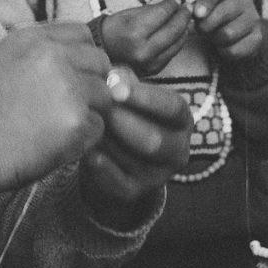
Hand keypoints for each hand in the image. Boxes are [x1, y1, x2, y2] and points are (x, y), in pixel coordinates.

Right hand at [0, 22, 111, 222]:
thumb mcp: (1, 62)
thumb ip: (40, 53)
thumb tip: (81, 56)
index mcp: (32, 39)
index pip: (82, 34)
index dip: (82, 56)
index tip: (73, 75)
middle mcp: (53, 57)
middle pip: (101, 63)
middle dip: (92, 84)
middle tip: (69, 106)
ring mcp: (67, 88)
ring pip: (105, 95)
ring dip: (89, 112)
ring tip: (58, 126)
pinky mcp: (76, 120)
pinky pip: (99, 126)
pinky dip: (84, 138)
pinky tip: (56, 143)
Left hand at [81, 65, 192, 221]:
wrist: (113, 159)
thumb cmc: (123, 116)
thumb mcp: (130, 97)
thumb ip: (125, 83)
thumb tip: (114, 75)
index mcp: (181, 121)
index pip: (173, 108)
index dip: (145, 97)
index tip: (115, 86)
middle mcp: (177, 150)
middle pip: (154, 139)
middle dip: (122, 121)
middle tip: (96, 107)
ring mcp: (158, 175)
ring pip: (134, 159)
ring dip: (108, 140)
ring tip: (87, 124)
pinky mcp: (135, 192)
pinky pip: (120, 183)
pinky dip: (103, 168)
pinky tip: (89, 152)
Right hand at [99, 0, 190, 75]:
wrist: (101, 53)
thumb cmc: (113, 30)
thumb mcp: (129, 14)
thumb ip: (153, 10)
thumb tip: (173, 5)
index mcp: (135, 33)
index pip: (163, 14)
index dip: (172, 4)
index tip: (175, 0)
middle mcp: (144, 50)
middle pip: (174, 29)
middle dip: (183, 16)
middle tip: (186, 8)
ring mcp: (150, 62)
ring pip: (177, 42)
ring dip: (184, 28)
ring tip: (183, 19)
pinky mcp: (154, 69)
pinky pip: (172, 53)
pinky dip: (177, 41)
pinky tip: (177, 33)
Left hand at [192, 0, 262, 62]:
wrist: (237, 35)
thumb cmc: (215, 18)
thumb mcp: (205, 9)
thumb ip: (197, 9)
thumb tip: (191, 12)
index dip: (207, 0)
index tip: (197, 14)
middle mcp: (245, 0)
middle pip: (224, 13)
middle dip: (206, 24)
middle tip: (200, 30)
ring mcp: (254, 19)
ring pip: (228, 33)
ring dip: (215, 39)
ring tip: (213, 37)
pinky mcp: (257, 38)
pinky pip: (234, 49)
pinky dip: (223, 51)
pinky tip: (223, 46)